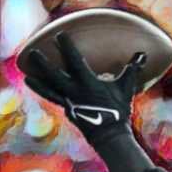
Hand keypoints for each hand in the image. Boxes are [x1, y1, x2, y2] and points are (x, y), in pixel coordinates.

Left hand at [24, 32, 145, 145]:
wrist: (109, 135)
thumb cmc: (119, 111)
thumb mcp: (126, 88)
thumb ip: (132, 70)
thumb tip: (142, 54)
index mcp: (87, 82)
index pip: (74, 60)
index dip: (67, 47)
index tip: (60, 35)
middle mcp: (74, 91)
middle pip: (54, 74)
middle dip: (43, 63)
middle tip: (33, 52)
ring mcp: (69, 102)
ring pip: (49, 89)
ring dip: (38, 82)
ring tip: (28, 77)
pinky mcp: (69, 112)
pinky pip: (56, 100)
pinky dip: (49, 95)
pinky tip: (45, 94)